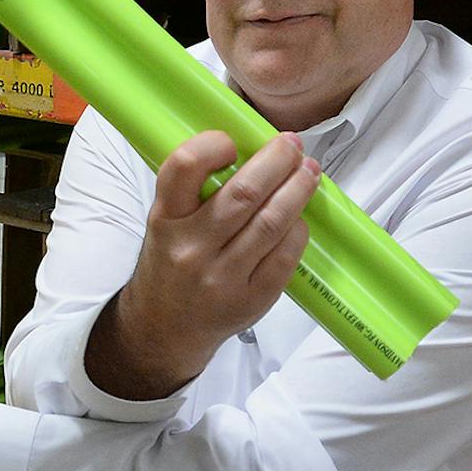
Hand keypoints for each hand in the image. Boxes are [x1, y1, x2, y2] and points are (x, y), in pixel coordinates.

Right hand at [86, 130, 321, 399]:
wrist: (162, 329)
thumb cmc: (170, 264)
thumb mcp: (165, 224)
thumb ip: (195, 192)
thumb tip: (251, 151)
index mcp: (165, 220)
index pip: (184, 168)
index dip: (212, 145)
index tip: (233, 141)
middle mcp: (191, 249)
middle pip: (244, 193)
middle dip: (277, 161)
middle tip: (293, 145)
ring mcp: (221, 278)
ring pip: (272, 222)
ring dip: (298, 190)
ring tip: (309, 172)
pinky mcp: (251, 300)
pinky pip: (285, 256)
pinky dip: (298, 230)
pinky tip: (300, 217)